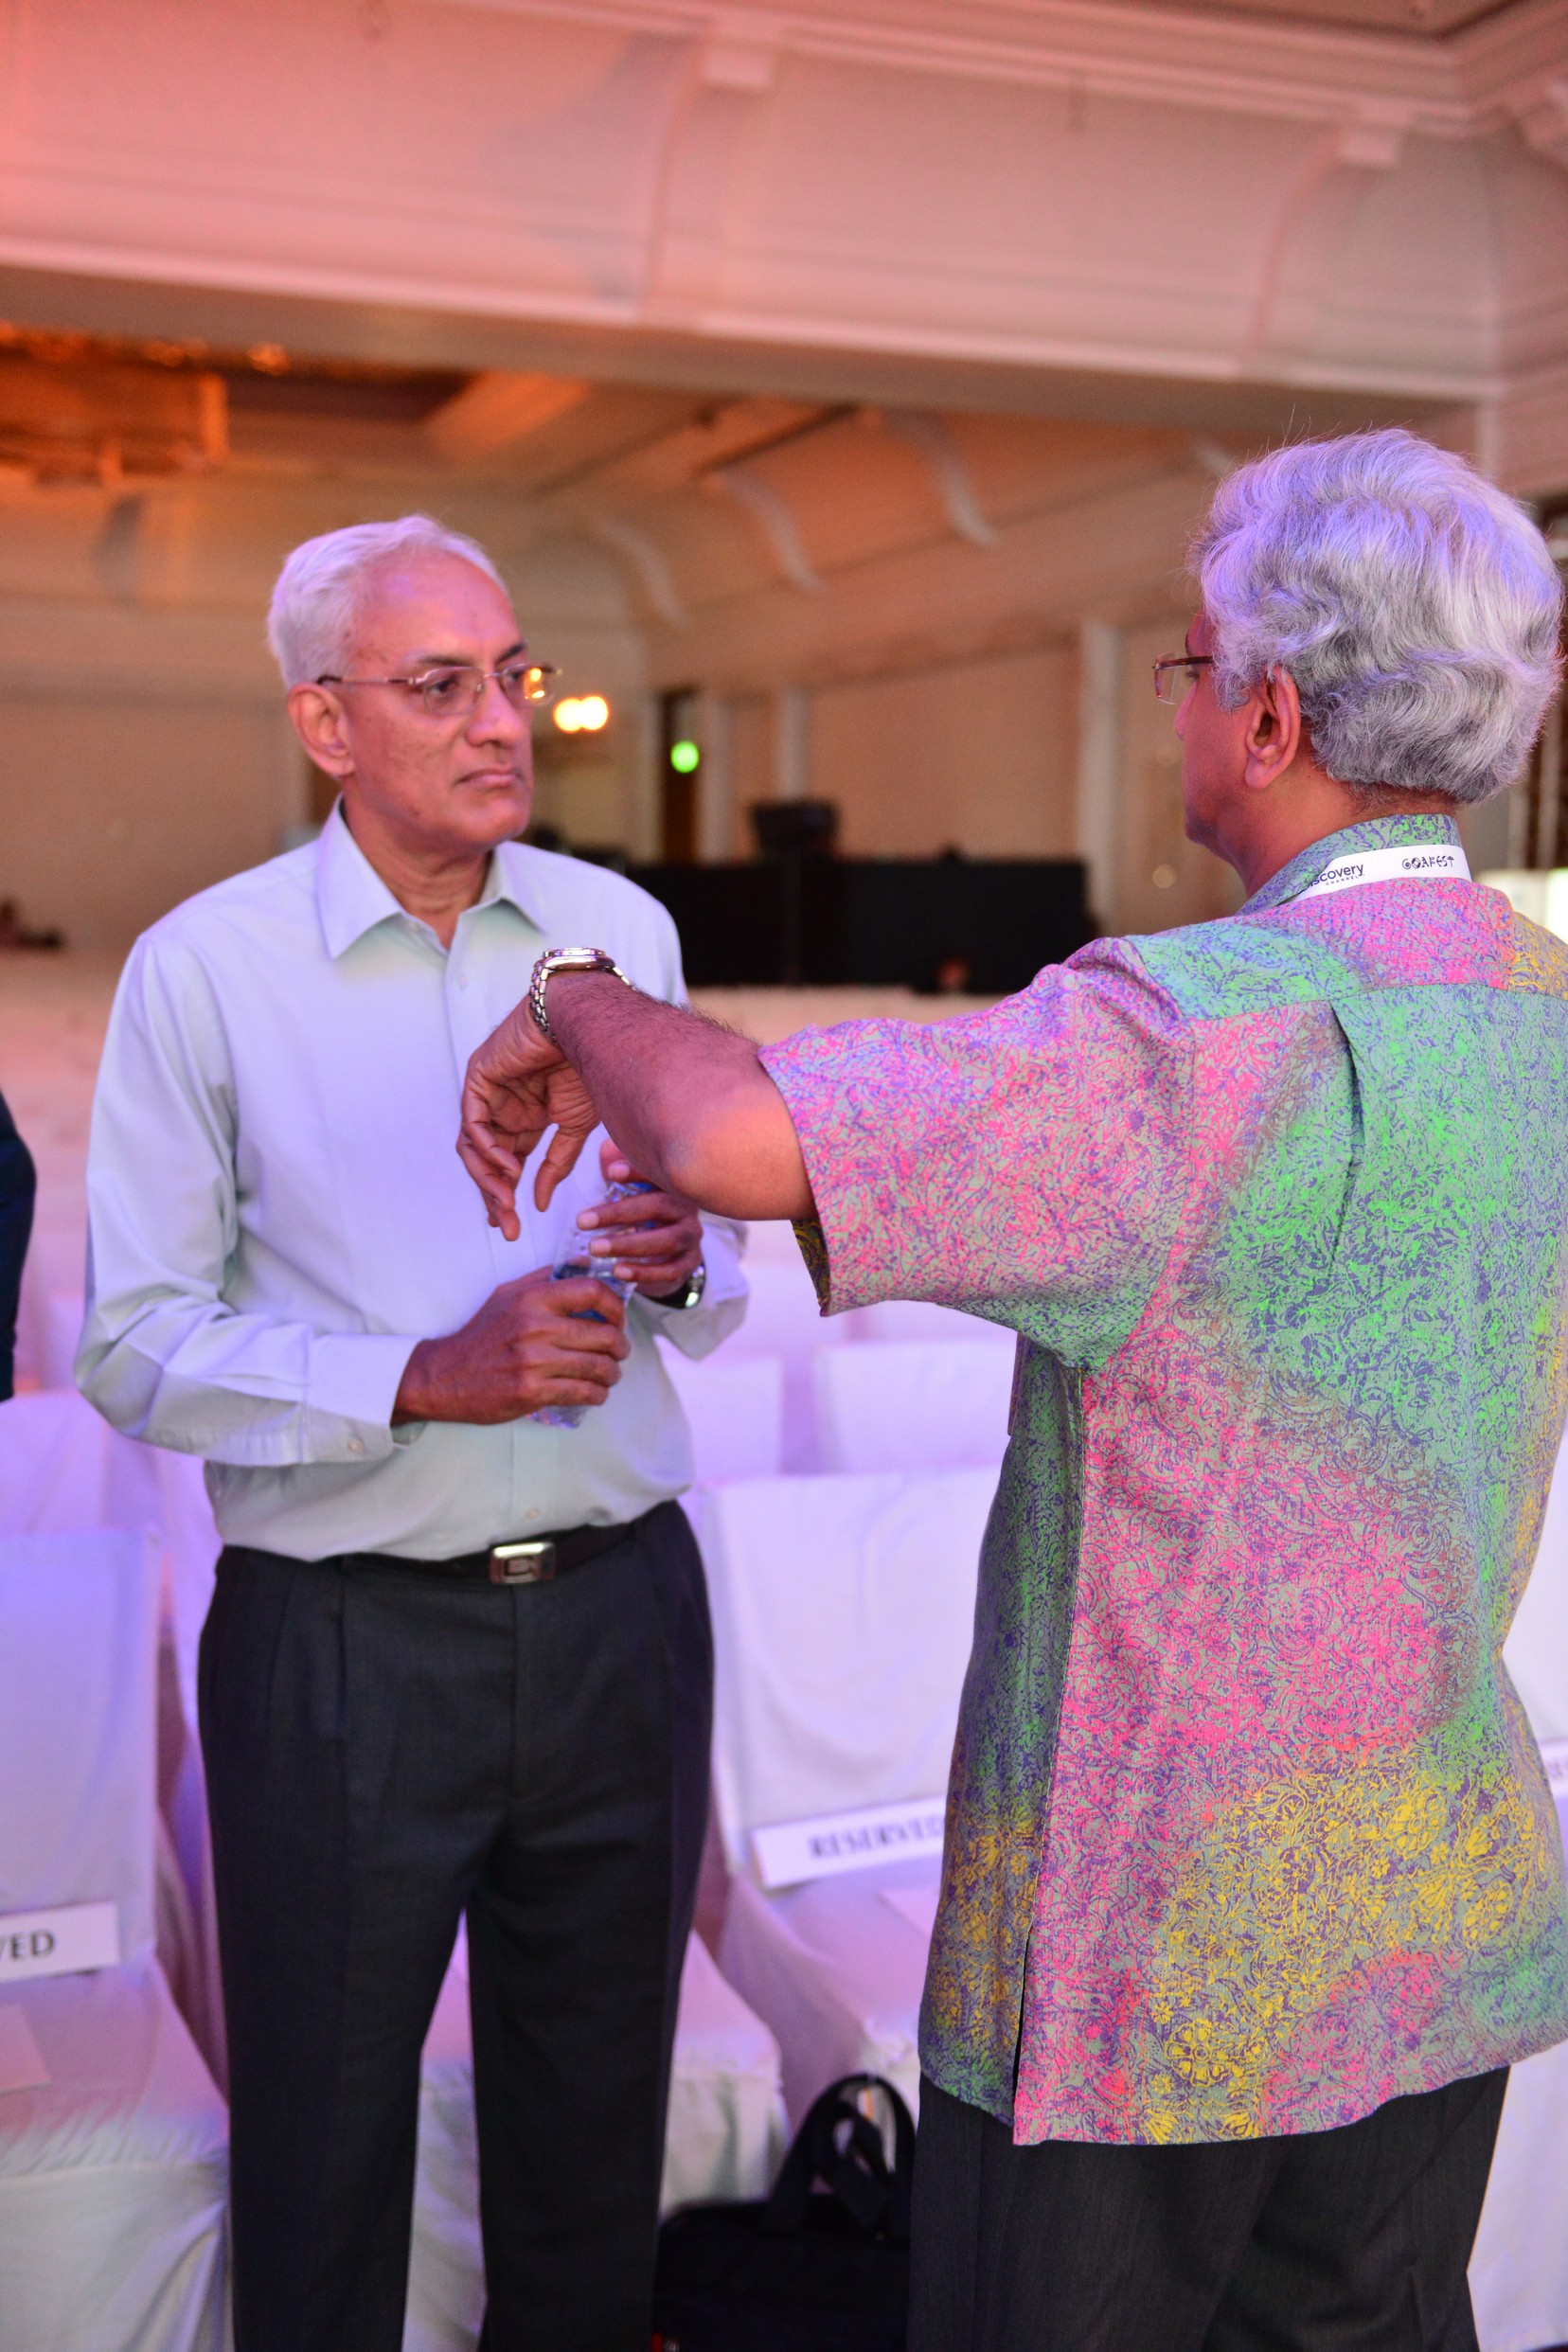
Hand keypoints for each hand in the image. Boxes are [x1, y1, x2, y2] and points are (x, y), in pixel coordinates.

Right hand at [392, 1266, 628, 1425]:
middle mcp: (535, 1327)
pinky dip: (597, 1394)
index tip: (617, 1318)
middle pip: (605, 1335)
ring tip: (609, 1374)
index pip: (592, 1292)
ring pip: (599, 1367)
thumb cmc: (481, 1335)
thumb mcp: (507, 1295)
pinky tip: (594, 1392)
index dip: (616, 1306)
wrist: (444, 1375)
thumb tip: (585, 1263)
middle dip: (620, 1346)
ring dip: (612, 1373)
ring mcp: (534, 1361)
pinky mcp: (532, 1391)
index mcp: (533, 1299)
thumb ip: (546, 1278)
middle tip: (619, 1352)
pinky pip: (583, 1392)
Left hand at [457, 1003, 599, 1240]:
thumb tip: (539, 1203)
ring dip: (488, 1178)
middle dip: (495, 1195)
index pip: (508, 1164)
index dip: (507, 1195)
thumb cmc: (589, 1068)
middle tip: (506, 1224)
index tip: (512, 1225)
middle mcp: (504, 1109)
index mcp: (526, 1120)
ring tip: (507, 1201)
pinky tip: (509, 1167)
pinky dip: (487, 1148)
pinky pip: (473, 1123)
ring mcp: (489, 1094)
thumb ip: (555, 1165)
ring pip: (474, 1147)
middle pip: (487, 1161)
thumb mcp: (576, 1128)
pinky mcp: (479, 1079)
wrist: (590, 1028)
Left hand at [576, 1139, 703, 1300]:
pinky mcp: (689, 1263)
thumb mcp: (629, 1186)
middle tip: (582, 1221)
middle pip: (660, 1206)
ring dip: (629, 1244)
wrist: (668, 1249)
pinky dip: (645, 1273)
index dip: (636, 1172)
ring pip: (667, 1240)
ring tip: (595, 1248)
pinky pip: (671, 1270)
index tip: (610, 1174)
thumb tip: (606, 1149)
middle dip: (619, 1213)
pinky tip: (619, 1271)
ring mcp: (691, 1236)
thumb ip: (617, 1165)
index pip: (659, 1173)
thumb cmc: (643, 1209)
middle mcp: (688, 1208)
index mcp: (672, 1183)